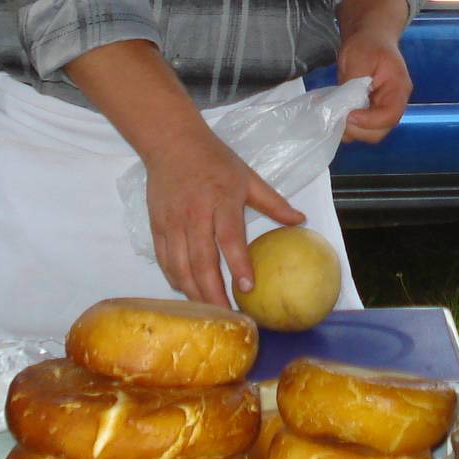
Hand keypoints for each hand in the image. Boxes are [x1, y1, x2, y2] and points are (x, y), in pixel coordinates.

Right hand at [143, 126, 303, 307]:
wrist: (171, 143)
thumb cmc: (214, 160)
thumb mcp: (248, 177)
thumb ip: (274, 202)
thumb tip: (301, 220)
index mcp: (221, 200)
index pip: (229, 238)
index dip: (238, 265)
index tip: (248, 288)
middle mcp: (195, 214)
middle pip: (201, 261)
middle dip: (213, 292)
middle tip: (226, 316)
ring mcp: (172, 222)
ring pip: (179, 265)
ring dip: (193, 291)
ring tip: (208, 311)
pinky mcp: (156, 226)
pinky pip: (164, 259)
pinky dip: (174, 278)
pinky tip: (186, 292)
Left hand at [337, 27, 411, 142]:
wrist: (370, 39)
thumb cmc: (368, 44)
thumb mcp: (358, 57)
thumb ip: (353, 81)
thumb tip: (344, 104)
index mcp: (398, 89)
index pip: (390, 115)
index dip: (369, 121)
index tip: (349, 115)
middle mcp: (394, 103)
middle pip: (380, 130)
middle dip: (358, 129)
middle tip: (337, 118)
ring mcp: (382, 109)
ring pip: (370, 132)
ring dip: (351, 130)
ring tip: (333, 117)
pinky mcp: (371, 111)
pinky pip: (362, 127)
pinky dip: (348, 126)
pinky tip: (335, 114)